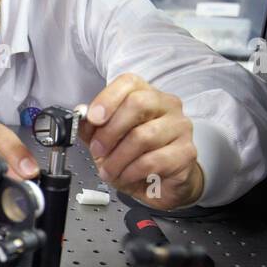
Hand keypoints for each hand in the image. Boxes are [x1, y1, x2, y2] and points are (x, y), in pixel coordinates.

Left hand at [80, 73, 203, 209]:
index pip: (129, 82)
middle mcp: (168, 106)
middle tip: (98, 151)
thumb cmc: (136, 157)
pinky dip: (131, 172)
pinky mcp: (186, 153)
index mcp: (147, 95)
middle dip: (110, 131)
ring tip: (110, 171)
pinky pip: (153, 161)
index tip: (93, 119)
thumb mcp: (107, 141)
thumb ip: (92, 127)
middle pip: (138, 104)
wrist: (162, 183)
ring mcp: (180, 128)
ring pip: (143, 136)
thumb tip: (80, 115)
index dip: (107, 99)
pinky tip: (126, 177)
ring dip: (118, 159)